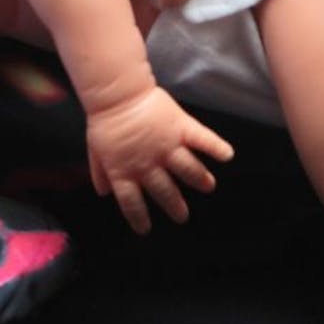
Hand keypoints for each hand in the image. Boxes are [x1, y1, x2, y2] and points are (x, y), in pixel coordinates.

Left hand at [86, 87, 234, 233]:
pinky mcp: (181, 128)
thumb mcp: (95, 150)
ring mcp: (167, 146)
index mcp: (125, 171)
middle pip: (164, 192)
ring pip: (188, 169)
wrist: (118, 93)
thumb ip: (100, 172)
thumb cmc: (105, 121)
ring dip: (199, 180)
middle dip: (175, 206)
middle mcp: (148, 164)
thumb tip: (103, 193)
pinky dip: (216, 147)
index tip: (146, 230)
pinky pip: (202, 140)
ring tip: (208, 186)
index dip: (139, 217)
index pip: (132, 202)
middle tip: (183, 217)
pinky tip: (227, 155)